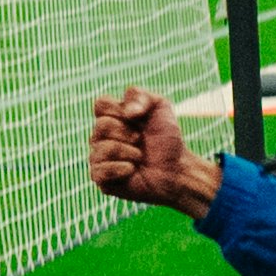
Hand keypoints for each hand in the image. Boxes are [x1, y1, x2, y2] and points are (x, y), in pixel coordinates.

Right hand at [83, 84, 216, 216]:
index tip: (138, 118)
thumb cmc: (167, 139)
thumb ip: (141, 96)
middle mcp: (101, 136)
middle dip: (128, 133)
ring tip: (140, 157)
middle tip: (141, 140)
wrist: (176, 169)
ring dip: (129, 152)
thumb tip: (127, 112)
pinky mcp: (100, 179)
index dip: (119, 110)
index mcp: (111, 116)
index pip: (100, 104)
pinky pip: (100, 170)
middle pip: (101, 126)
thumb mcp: (160, 107)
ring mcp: (98, 157)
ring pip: (102, 148)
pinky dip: (122, 169)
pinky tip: (132, 171)